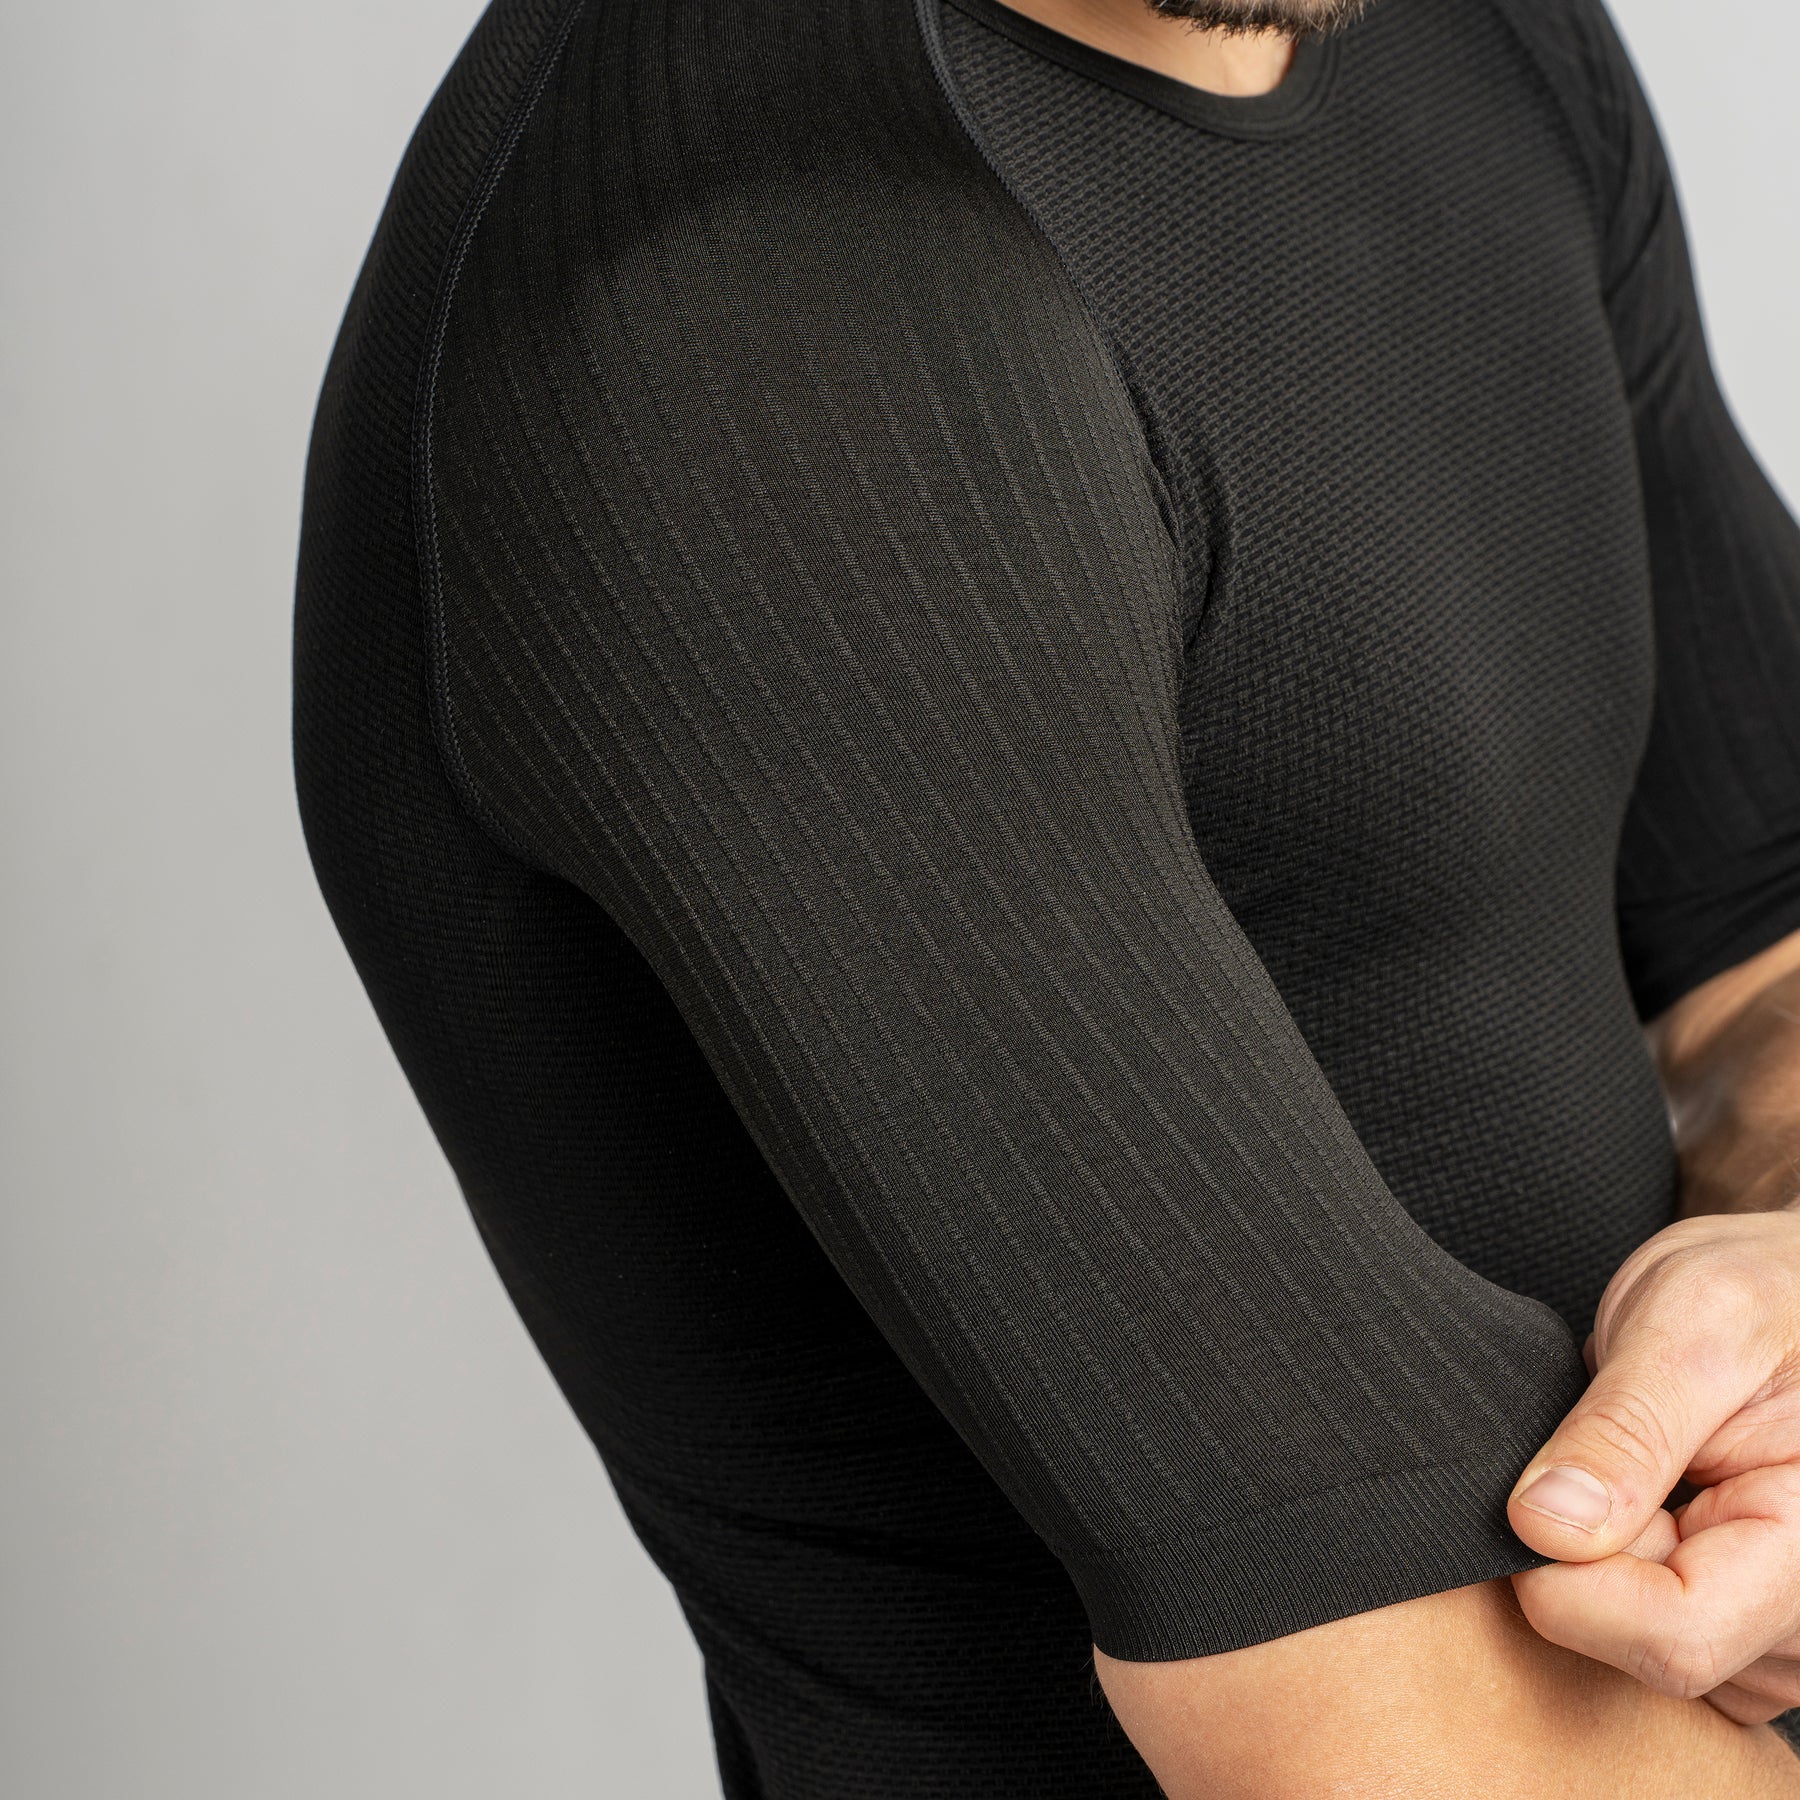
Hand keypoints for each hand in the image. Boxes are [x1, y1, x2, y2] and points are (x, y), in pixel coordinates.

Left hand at [1508, 1209, 1799, 1721]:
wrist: (1798, 1297)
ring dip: (1608, 1562)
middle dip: (1591, 1557)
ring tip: (1647, 1468)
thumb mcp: (1693, 1325)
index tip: (1535, 1497)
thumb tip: (1545, 1527)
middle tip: (1608, 1453)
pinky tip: (1654, 1501)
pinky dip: (1622, 1574)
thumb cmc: (1769, 1294)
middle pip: (1650, 1648)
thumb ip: (1625, 1429)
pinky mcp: (1755, 1637)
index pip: (1673, 1636)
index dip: (1569, 1579)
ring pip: (1642, 1651)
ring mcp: (1788, 1639)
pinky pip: (1649, 1642)